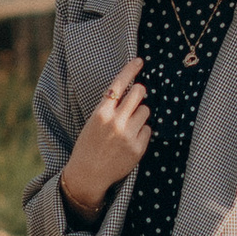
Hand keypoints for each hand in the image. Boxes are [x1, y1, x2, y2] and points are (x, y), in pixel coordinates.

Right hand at [59, 58, 149, 216]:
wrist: (88, 174)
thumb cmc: (89, 145)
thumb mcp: (93, 121)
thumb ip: (109, 107)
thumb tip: (128, 90)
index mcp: (102, 113)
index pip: (119, 84)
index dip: (130, 70)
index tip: (139, 61)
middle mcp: (116, 122)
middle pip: (139, 93)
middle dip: (140, 92)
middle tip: (138, 95)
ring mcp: (128, 135)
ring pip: (146, 111)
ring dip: (141, 113)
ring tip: (129, 125)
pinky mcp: (138, 148)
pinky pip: (148, 130)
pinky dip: (142, 131)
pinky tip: (131, 139)